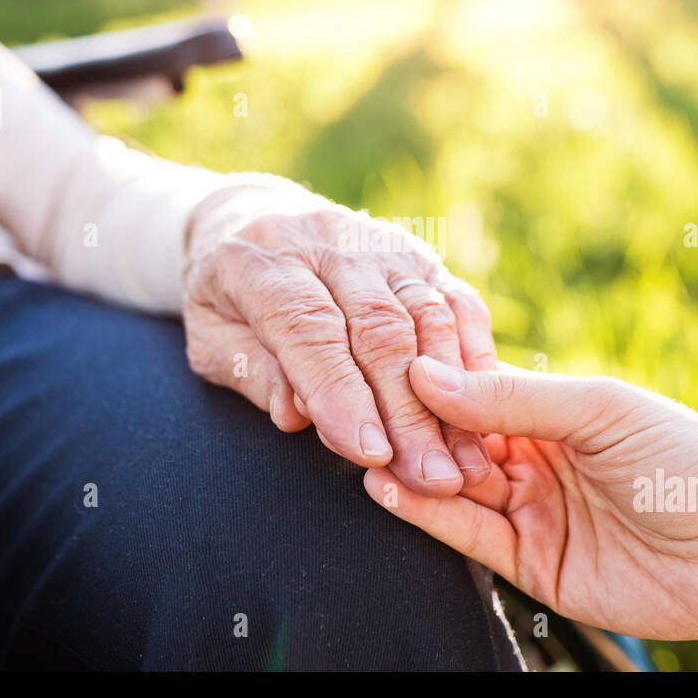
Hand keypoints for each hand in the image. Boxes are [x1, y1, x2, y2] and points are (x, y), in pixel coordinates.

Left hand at [182, 185, 495, 495]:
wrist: (250, 219)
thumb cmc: (228, 300)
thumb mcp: (212, 341)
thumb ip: (253, 375)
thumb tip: (297, 416)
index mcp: (262, 263)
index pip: (309, 330)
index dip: (341, 394)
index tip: (371, 455)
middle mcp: (327, 243)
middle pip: (378, 327)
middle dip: (409, 411)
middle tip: (432, 478)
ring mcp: (378, 244)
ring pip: (426, 315)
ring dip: (454, 396)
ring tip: (465, 463)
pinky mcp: (417, 254)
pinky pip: (456, 301)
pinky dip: (475, 357)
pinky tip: (484, 413)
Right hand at [364, 357, 697, 642]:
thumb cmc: (687, 464)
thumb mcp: (599, 411)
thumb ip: (513, 397)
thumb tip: (427, 374)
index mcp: (555, 411)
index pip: (476, 391)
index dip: (433, 380)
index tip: (382, 361)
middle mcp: (535, 458)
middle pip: (456, 439)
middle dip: (413, 426)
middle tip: (361, 410)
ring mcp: (531, 511)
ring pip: (452, 486)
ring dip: (410, 467)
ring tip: (361, 447)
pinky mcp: (530, 563)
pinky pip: (467, 535)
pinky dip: (425, 513)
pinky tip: (387, 487)